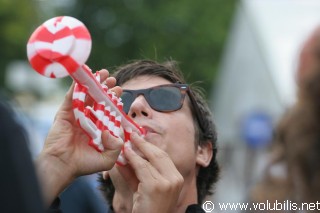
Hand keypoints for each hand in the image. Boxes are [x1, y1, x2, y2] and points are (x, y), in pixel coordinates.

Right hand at [36, 69, 122, 204]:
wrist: (62, 165)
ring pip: (86, 95)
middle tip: (112, 80)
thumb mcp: (108, 159)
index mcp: (99, 128)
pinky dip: (77, 86)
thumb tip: (112, 130)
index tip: (119, 91)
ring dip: (93, 83)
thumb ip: (117, 145)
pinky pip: (71, 96)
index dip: (114, 100)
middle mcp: (89, 120)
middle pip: (98, 100)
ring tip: (102, 73)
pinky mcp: (65, 112)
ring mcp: (76, 115)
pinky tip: (84, 77)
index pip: (108, 110)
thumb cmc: (85, 164)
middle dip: (106, 89)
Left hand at [108, 133, 183, 212]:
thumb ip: (137, 172)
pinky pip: (142, 167)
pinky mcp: (156, 186)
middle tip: (132, 134)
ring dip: (136, 150)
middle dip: (144, 143)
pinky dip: (132, 159)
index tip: (141, 137)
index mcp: (177, 178)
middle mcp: (175, 179)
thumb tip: (127, 155)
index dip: (151, 146)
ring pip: (149, 160)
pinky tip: (125, 154)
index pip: (164, 156)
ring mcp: (167, 183)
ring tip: (126, 142)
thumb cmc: (147, 208)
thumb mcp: (144, 188)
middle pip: (159, 154)